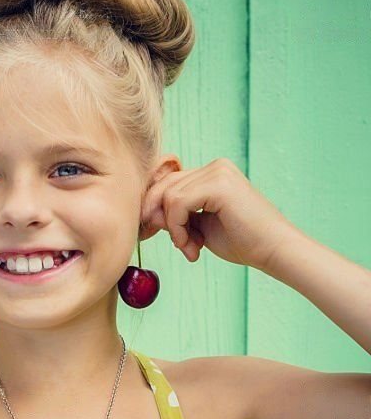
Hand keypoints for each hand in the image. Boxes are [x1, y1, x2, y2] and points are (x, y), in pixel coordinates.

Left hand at [139, 157, 297, 269]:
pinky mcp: (219, 184)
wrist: (273, 251)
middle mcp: (215, 166)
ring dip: (173, 229)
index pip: (167, 183)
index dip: (156, 209)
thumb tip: (146, 212)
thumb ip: (175, 215)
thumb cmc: (241, 241)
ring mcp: (218, 172)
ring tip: (191, 248)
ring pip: (168, 197)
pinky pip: (177, 203)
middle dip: (160, 218)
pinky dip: (178, 228)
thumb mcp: (198, 226)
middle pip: (164, 186)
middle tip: (177, 244)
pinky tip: (193, 245)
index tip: (161, 234)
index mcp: (211, 173)